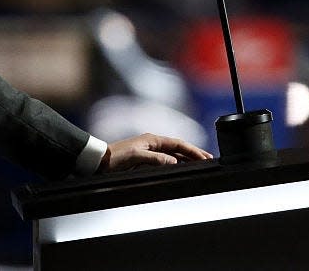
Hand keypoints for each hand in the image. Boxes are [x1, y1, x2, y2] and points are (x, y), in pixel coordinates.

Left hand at [98, 133, 213, 172]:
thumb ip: (155, 159)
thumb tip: (174, 161)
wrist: (99, 161)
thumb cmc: (115, 157)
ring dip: (187, 159)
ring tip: (200, 165)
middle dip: (194, 153)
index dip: (193, 150)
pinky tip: (183, 169)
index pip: (178, 143)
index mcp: (152, 139)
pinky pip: (166, 161)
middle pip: (178, 148)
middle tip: (209, 160)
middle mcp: (153, 144)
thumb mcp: (135, 157)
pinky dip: (177, 164)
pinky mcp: (146, 160)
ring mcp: (150, 152)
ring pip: (174, 155)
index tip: (205, 156)